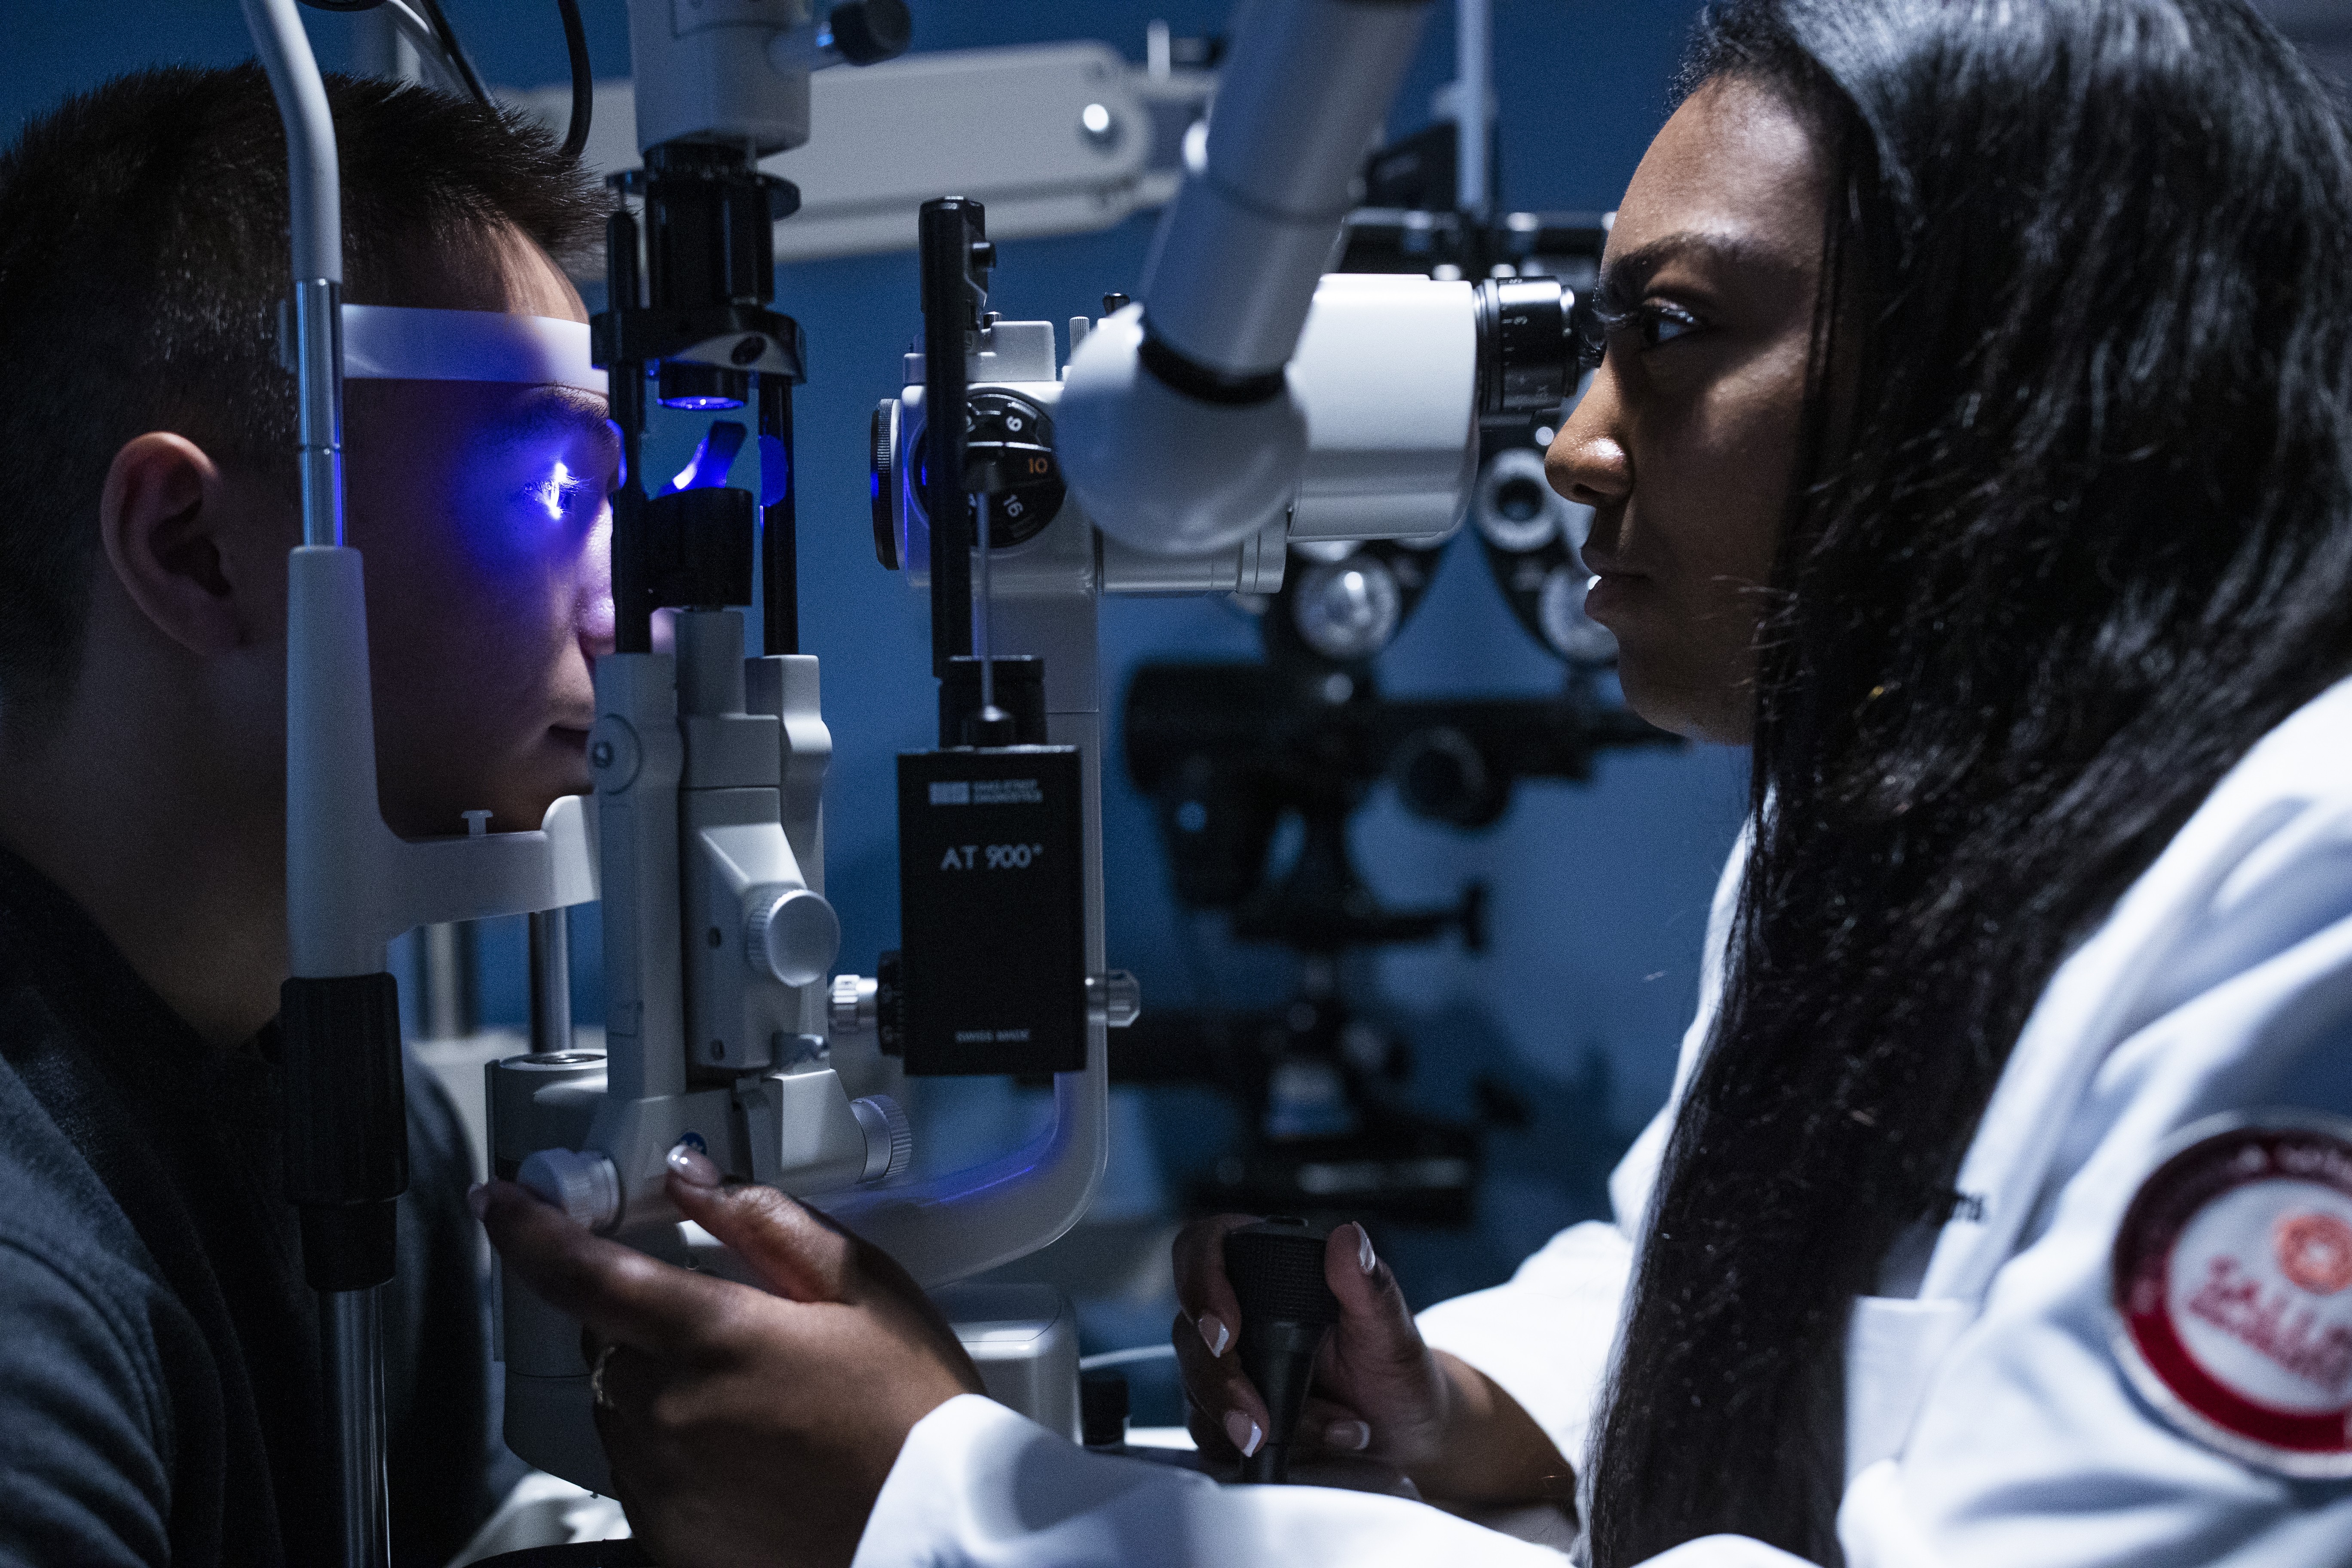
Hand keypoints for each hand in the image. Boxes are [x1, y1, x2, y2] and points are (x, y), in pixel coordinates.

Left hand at [478, 1150, 983, 1567]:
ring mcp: (662, 1480)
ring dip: (658, 1384)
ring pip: (618, 1404)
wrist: (929, 1531)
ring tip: (753, 1397)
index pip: (582, 1271)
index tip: (499, 1203)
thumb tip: (696, 1179)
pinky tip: (746, 1448)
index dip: (526, 1229)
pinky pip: (638, 1469)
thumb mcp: (864, 1286)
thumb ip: (768, 1221)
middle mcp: (670, 1411)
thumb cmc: (910, 1411)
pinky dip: (671, 1447)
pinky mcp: (667, 1533)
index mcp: (714, 1337)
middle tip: (724, 1325)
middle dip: (641, 1316)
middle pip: (603, 1339)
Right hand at [1171, 1215, 1573, 1505]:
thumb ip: (1369, 1286)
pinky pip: (1209, 1433)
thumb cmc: (1397, 1374)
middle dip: (1222, 1381)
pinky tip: (1303, 1447)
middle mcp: (1239, 1312)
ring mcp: (1228, 1366)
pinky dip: (1250, 1447)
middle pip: (1189, 1330)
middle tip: (1259, 1419)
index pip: (1205, 1248)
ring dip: (1246, 1419)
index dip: (1200, 1282)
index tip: (1226, 1329)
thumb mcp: (1391, 1332)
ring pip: (1194, 1387)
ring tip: (1328, 1431)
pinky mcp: (1224, 1414)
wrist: (1406, 1437)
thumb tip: (1350, 1239)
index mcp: (1269, 1268)